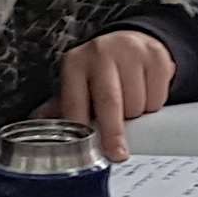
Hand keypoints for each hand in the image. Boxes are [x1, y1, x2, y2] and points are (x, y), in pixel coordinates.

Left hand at [57, 28, 179, 156]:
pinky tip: (144, 93)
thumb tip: (39, 126)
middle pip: (109, 101)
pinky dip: (154, 104)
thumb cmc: (100, 72)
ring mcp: (130, 51)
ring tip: (128, 106)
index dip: (81, 128)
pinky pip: (158, 96)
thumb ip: (61, 108)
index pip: (75, 101)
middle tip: (118, 153)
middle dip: (113, 132)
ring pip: (137, 103)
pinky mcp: (156, 55)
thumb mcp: (77, 85)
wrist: (129, 43)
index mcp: (75, 63)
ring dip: (135, 115)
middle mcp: (100, 53)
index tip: (88, 150)